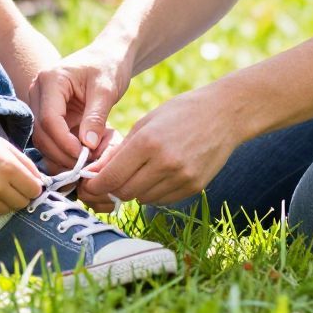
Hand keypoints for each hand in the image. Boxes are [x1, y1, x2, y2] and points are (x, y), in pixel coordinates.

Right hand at [0, 123, 43, 216]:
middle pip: (23, 203)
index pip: (35, 190)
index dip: (33, 185)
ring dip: (6, 201)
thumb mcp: (3, 146)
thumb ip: (25, 164)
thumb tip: (40, 184)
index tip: (26, 181)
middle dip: (21, 194)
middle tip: (9, 182)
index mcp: (8, 168)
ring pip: (8, 211)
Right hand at [27, 41, 129, 168]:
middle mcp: (38, 91)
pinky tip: (80, 158)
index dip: (64, 142)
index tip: (85, 157)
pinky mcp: (47, 113)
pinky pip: (50, 137)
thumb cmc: (108, 67)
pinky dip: (63, 150)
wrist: (107, 56)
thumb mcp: (106, 90)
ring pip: (42, 138)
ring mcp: (40, 103)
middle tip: (86, 166)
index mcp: (50, 80)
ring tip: (85, 164)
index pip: (49, 119)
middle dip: (61, 153)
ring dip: (61, 155)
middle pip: (41, 132)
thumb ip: (95, 118)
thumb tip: (87, 147)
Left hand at [77, 85, 243, 208]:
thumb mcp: (145, 123)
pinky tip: (156, 176)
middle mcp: (164, 163)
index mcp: (147, 143)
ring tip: (137, 173)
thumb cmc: (179, 113)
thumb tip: (96, 174)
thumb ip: (120, 151)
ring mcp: (181, 178)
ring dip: (133, 190)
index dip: (95, 185)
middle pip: (125, 192)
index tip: (88, 184)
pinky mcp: (194, 187)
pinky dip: (153, 192)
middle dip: (112, 189)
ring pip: (143, 198)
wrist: (224, 115)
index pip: (111, 177)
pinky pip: (162, 200)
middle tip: (108, 181)